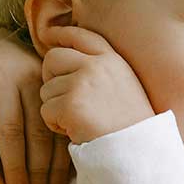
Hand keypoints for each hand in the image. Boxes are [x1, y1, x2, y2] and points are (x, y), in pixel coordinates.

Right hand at [0, 27, 70, 183]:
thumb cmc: (19, 77)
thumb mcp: (40, 87)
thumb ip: (52, 116)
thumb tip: (65, 169)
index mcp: (50, 84)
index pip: (57, 128)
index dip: (59, 162)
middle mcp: (27, 81)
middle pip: (37, 132)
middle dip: (39, 170)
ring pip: (10, 131)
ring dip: (15, 166)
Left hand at [40, 27, 154, 143]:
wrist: (138, 150)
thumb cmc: (131, 125)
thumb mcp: (125, 86)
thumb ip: (101, 70)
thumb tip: (66, 62)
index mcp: (113, 60)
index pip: (81, 35)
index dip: (61, 34)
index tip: (47, 35)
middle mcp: (97, 66)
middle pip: (53, 58)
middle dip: (49, 77)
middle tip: (61, 97)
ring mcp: (82, 83)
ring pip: (47, 89)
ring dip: (56, 108)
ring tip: (79, 120)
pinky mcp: (70, 104)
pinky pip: (46, 110)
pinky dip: (55, 124)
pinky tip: (75, 130)